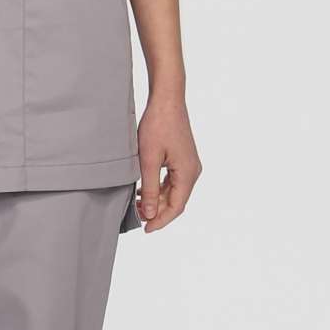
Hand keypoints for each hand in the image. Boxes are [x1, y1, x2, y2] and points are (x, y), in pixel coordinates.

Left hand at [134, 95, 200, 231]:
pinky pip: (172, 181)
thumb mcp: (148, 160)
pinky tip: (142, 190)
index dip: (161, 221)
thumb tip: (150, 213)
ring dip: (156, 200)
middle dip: (157, 211)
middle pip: (176, 201)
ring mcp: (189, 165)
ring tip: (137, 205)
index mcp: (188, 173)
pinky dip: (158, 188)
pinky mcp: (182, 159)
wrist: (167, 99)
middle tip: (137, 217)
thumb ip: (148, 188)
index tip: (145, 229)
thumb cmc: (158, 125)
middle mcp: (193, 171)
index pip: (176, 207)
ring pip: (173, 192)